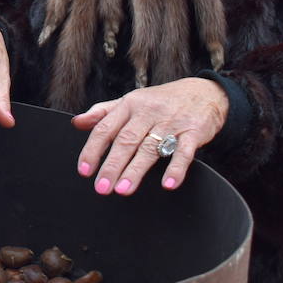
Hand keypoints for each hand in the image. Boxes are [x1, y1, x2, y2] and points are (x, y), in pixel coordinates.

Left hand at [71, 77, 228, 194]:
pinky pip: (184, 152)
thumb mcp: (131, 100)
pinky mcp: (194, 132)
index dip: (92, 150)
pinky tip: (168, 184)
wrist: (205, 92)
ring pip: (150, 147)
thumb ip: (103, 112)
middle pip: (126, 141)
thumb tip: (77, 122)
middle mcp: (148, 112)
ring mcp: (171, 122)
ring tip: (123, 189)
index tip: (84, 170)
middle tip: (101, 187)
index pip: (105, 128)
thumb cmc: (162, 101)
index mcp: (130, 105)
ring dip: (135, 170)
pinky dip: (176, 168)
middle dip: (112, 165)